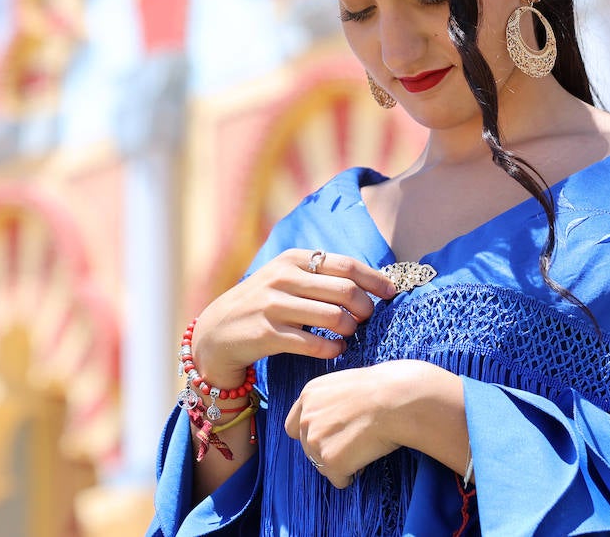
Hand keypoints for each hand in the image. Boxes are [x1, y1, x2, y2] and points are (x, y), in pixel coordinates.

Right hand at [190, 249, 397, 388]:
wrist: (217, 331)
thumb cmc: (263, 304)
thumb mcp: (285, 278)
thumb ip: (319, 275)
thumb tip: (369, 281)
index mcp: (293, 259)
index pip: (346, 265)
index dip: (374, 279)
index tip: (392, 293)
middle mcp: (282, 277)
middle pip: (345, 290)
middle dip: (365, 307)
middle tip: (367, 318)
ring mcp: (273, 305)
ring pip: (333, 317)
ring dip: (350, 329)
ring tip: (349, 334)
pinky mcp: (267, 334)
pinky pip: (314, 343)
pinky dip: (332, 348)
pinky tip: (335, 349)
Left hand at [287, 360, 466, 489]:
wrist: (397, 399)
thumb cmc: (382, 389)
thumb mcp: (343, 384)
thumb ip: (328, 402)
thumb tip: (330, 421)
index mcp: (308, 395)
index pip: (294, 426)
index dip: (312, 434)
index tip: (329, 437)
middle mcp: (306, 417)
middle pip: (308, 449)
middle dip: (328, 450)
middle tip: (354, 442)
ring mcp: (315, 440)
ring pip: (321, 465)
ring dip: (341, 463)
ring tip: (363, 447)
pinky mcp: (330, 461)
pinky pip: (338, 480)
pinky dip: (352, 475)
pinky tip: (366, 457)